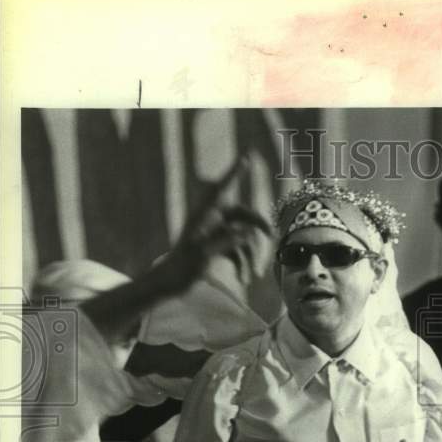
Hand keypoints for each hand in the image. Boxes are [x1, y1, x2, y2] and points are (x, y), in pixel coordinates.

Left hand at [153, 157, 271, 295]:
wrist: (169, 284)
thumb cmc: (182, 267)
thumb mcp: (204, 254)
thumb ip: (227, 240)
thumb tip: (248, 232)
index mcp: (204, 215)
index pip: (222, 189)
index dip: (235, 173)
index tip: (247, 156)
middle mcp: (211, 221)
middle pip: (242, 214)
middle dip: (258, 226)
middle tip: (272, 235)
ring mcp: (214, 234)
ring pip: (242, 238)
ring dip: (249, 258)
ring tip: (252, 277)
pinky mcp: (216, 248)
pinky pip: (236, 252)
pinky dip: (241, 265)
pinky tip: (243, 280)